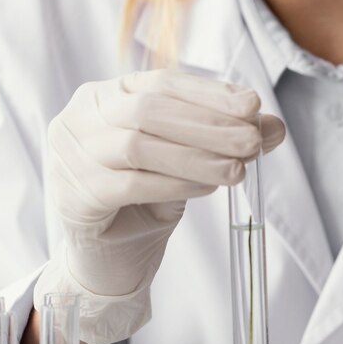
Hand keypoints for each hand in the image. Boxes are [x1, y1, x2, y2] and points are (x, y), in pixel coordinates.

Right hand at [35, 69, 284, 343]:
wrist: (106, 260)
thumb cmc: (142, 203)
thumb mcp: (185, 165)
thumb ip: (222, 140)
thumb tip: (272, 126)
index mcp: (104, 96)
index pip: (161, 83)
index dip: (209, 94)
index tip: (253, 106)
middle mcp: (80, 119)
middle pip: (149, 110)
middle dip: (208, 125)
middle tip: (253, 141)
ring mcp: (70, 156)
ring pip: (138, 145)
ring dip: (195, 156)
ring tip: (237, 170)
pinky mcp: (74, 195)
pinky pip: (130, 184)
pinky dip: (173, 184)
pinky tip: (206, 189)